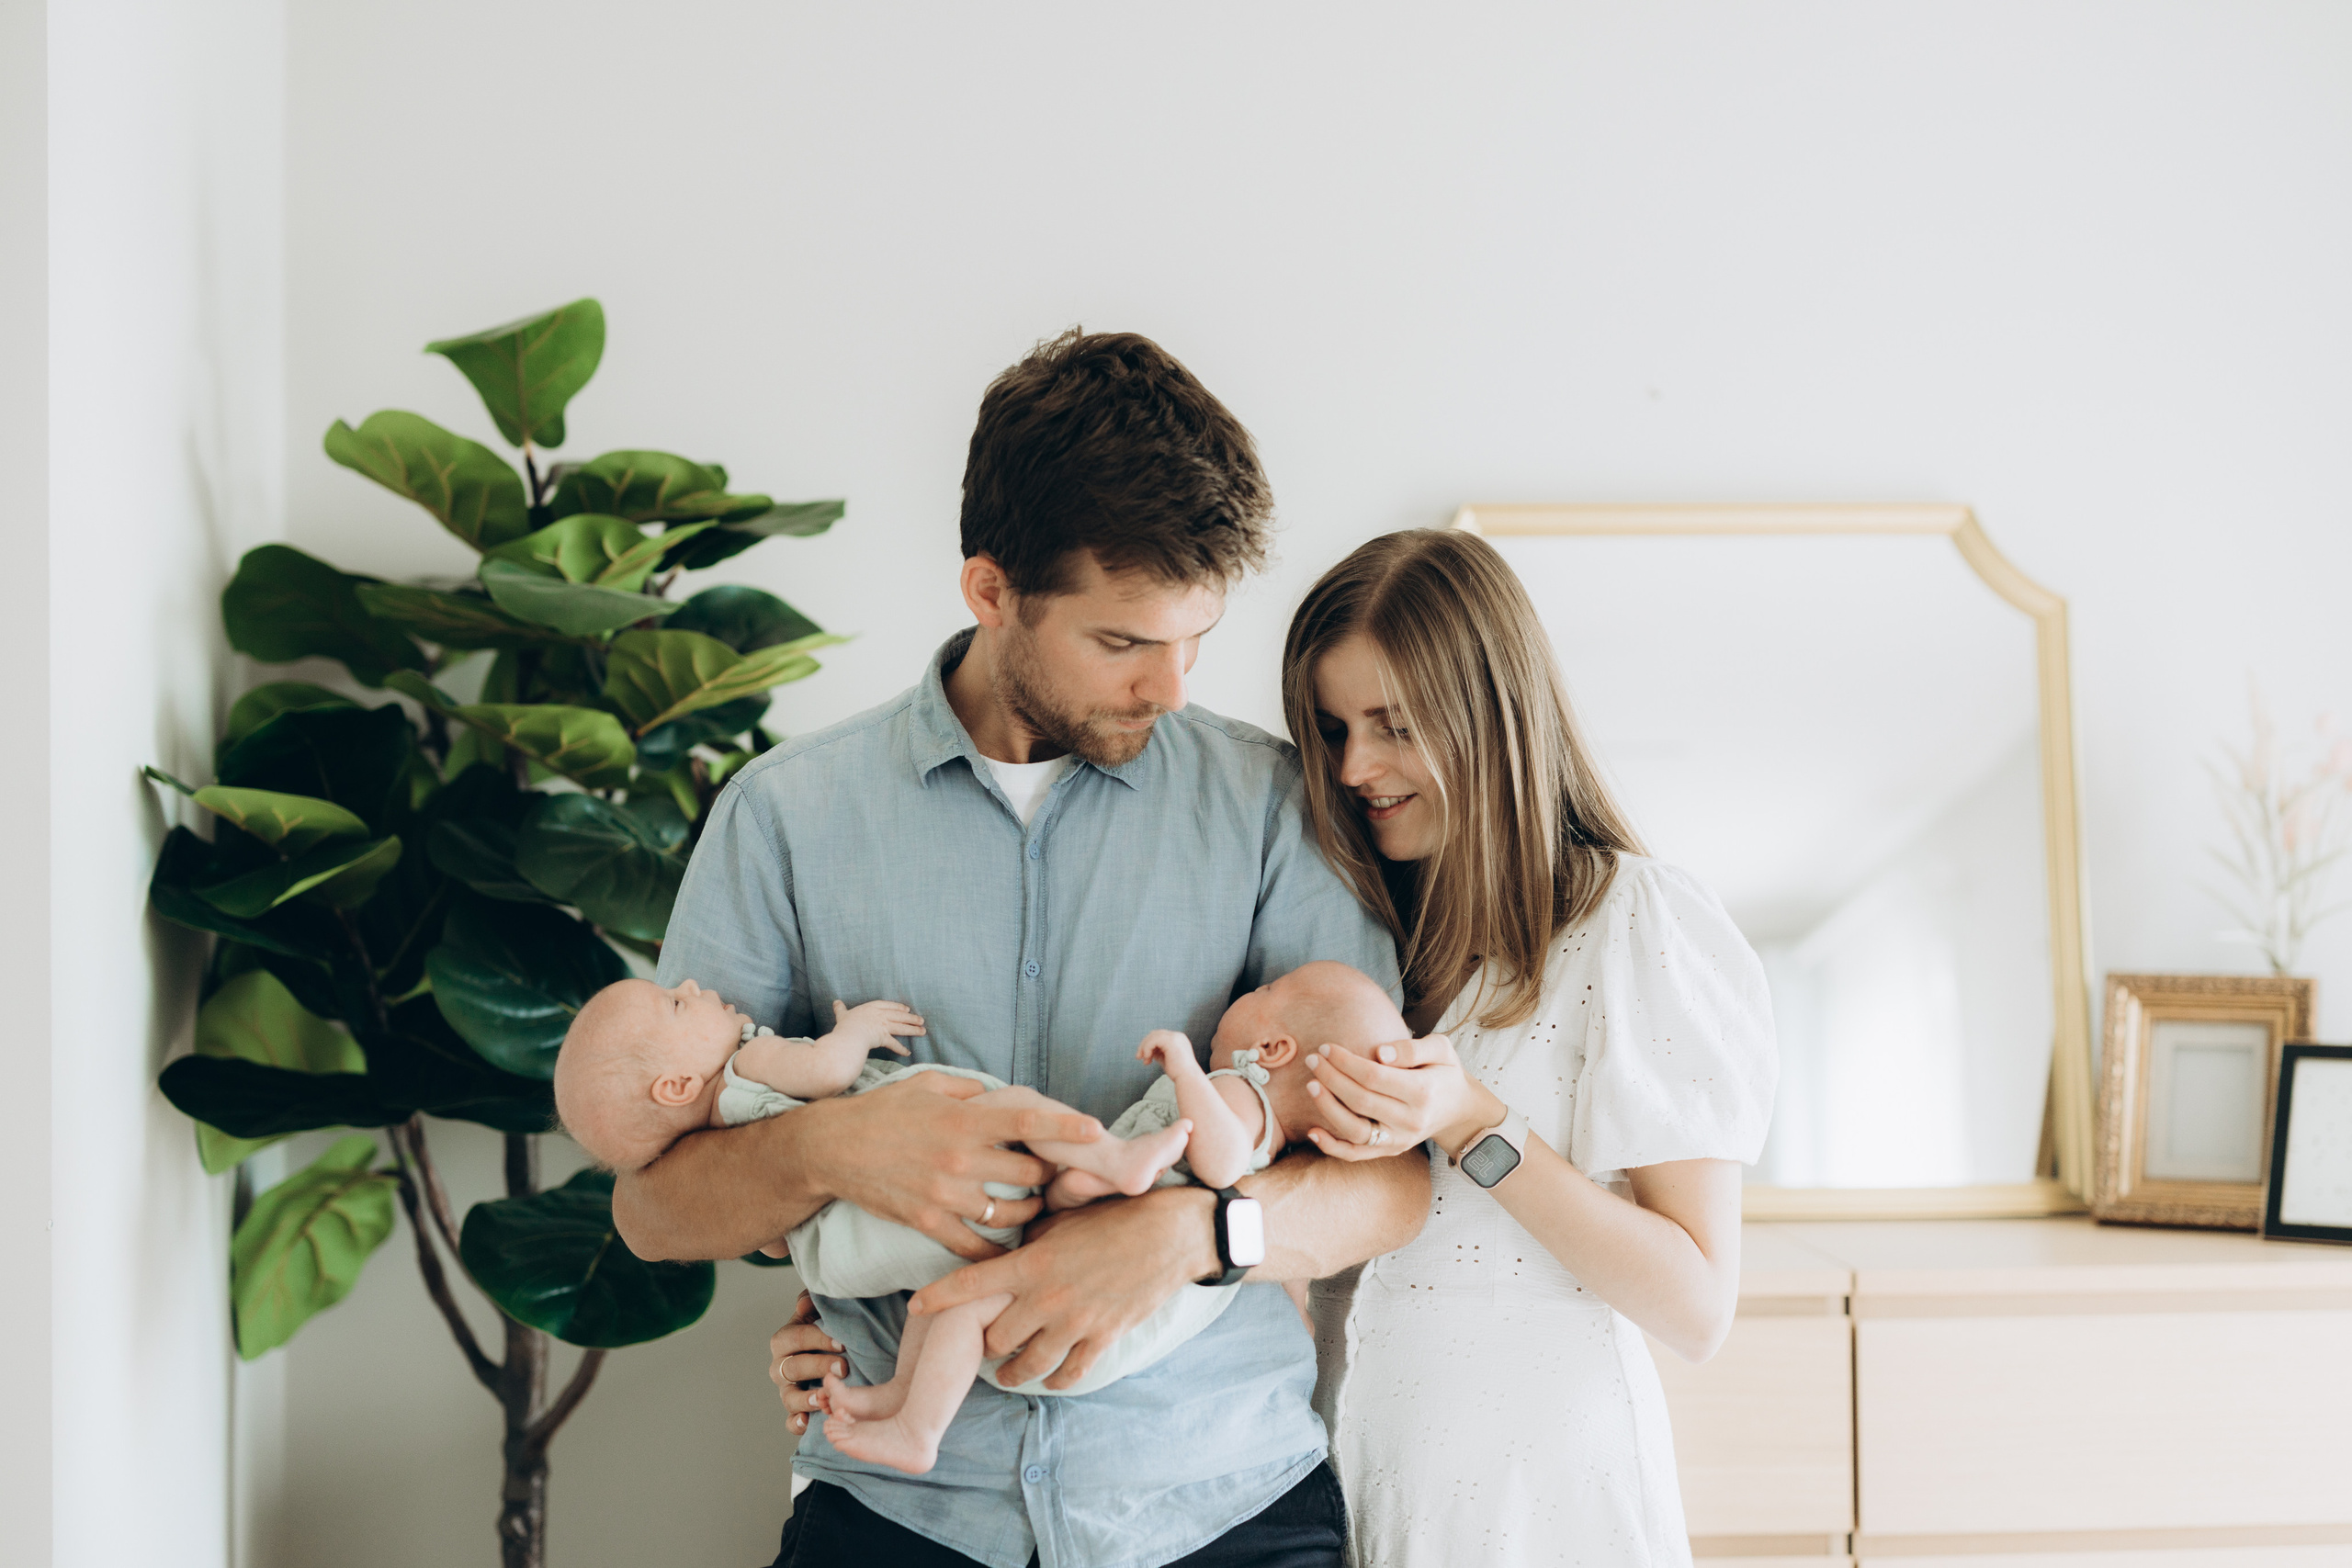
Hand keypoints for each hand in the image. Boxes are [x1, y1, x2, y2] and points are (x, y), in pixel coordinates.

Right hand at [767, 1292, 845, 1435]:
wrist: (833, 1352)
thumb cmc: (827, 1329)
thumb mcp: (820, 1311)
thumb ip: (812, 1302)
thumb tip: (804, 1305)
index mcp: (784, 1340)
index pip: (796, 1338)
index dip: (818, 1339)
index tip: (842, 1341)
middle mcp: (781, 1367)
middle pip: (794, 1368)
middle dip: (819, 1366)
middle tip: (844, 1367)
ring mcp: (786, 1390)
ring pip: (789, 1397)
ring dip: (806, 1398)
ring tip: (824, 1397)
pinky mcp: (795, 1411)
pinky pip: (790, 1421)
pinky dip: (796, 1423)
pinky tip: (808, 1422)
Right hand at [824, 1073, 1103, 1258]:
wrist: (833, 1148)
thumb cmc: (882, 1111)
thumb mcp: (928, 1085)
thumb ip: (970, 1090)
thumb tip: (999, 1097)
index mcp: (964, 1120)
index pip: (1026, 1123)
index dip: (1065, 1129)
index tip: (1097, 1132)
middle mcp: (959, 1159)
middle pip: (1028, 1175)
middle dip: (1046, 1175)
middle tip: (1056, 1175)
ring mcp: (945, 1195)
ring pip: (1009, 1212)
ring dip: (1028, 1210)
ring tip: (1033, 1205)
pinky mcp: (928, 1222)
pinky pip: (974, 1247)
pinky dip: (995, 1252)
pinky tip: (1008, 1251)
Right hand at [830, 998, 925, 1056]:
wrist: (849, 1035)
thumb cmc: (845, 1025)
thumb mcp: (842, 1015)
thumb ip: (840, 1009)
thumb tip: (836, 1002)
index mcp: (871, 1008)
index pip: (888, 1005)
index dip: (898, 1007)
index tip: (907, 1008)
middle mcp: (879, 1016)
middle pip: (898, 1015)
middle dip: (911, 1017)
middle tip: (921, 1020)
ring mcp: (882, 1026)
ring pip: (901, 1027)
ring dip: (913, 1029)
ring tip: (923, 1031)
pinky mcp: (883, 1037)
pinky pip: (894, 1044)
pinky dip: (901, 1049)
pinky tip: (908, 1053)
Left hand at [908, 1186, 1217, 1389]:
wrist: (1170, 1234)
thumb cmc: (1117, 1216)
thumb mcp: (1065, 1218)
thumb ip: (1031, 1240)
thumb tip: (1007, 1247)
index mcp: (1033, 1262)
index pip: (971, 1284)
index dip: (938, 1298)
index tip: (915, 1308)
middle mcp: (1047, 1297)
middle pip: (995, 1339)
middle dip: (984, 1342)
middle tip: (982, 1340)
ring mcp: (1075, 1322)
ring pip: (1026, 1365)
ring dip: (1010, 1372)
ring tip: (1004, 1372)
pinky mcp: (1102, 1338)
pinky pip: (1069, 1374)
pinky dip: (1054, 1380)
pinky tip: (1049, 1378)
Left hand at [1136, 1029, 1194, 1070]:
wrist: (1187, 1079)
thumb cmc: (1178, 1073)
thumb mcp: (1166, 1059)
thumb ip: (1158, 1053)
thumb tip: (1148, 1051)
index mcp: (1178, 1039)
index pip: (1160, 1036)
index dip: (1149, 1045)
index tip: (1145, 1058)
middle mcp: (1178, 1036)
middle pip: (1155, 1034)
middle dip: (1145, 1045)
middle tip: (1138, 1057)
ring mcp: (1175, 1037)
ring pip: (1153, 1036)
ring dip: (1144, 1047)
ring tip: (1144, 1060)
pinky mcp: (1170, 1041)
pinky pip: (1153, 1041)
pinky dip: (1147, 1049)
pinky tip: (1148, 1058)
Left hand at [1301, 1033, 1502, 1161]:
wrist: (1458, 1108)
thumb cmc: (1444, 1072)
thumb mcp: (1440, 1049)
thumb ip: (1412, 1048)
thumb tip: (1380, 1054)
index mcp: (1422, 1091)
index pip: (1374, 1077)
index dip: (1346, 1062)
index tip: (1327, 1047)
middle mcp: (1410, 1120)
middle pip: (1361, 1101)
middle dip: (1332, 1078)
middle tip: (1313, 1060)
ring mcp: (1400, 1140)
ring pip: (1356, 1131)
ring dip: (1328, 1109)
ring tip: (1311, 1086)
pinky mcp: (1390, 1150)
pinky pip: (1357, 1154)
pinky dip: (1332, 1146)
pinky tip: (1313, 1131)